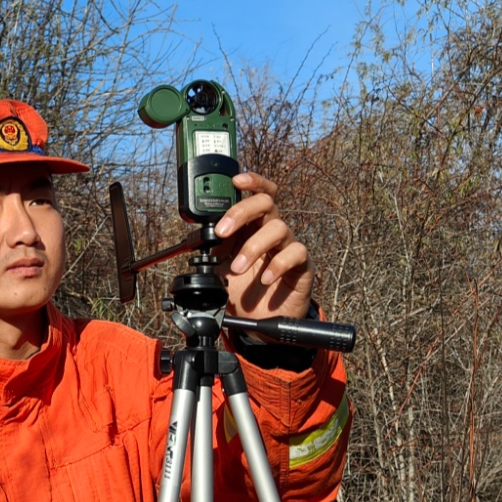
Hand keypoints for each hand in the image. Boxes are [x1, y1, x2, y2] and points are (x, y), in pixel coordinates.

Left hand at [213, 172, 312, 319]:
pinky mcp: (302, 265)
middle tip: (222, 232)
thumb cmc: (242, 288)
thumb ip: (212, 249)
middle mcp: (271, 231)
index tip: (235, 180)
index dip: (251, 181)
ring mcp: (288, 246)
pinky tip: (265, 279)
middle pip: (266, 203)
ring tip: (237, 268)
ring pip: (279, 228)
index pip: (257, 193)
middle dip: (241, 212)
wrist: (258, 320)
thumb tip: (198, 237)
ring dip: (253, 247)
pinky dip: (278, 265)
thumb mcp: (219, 267)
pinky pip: (296, 253)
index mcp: (252, 225)